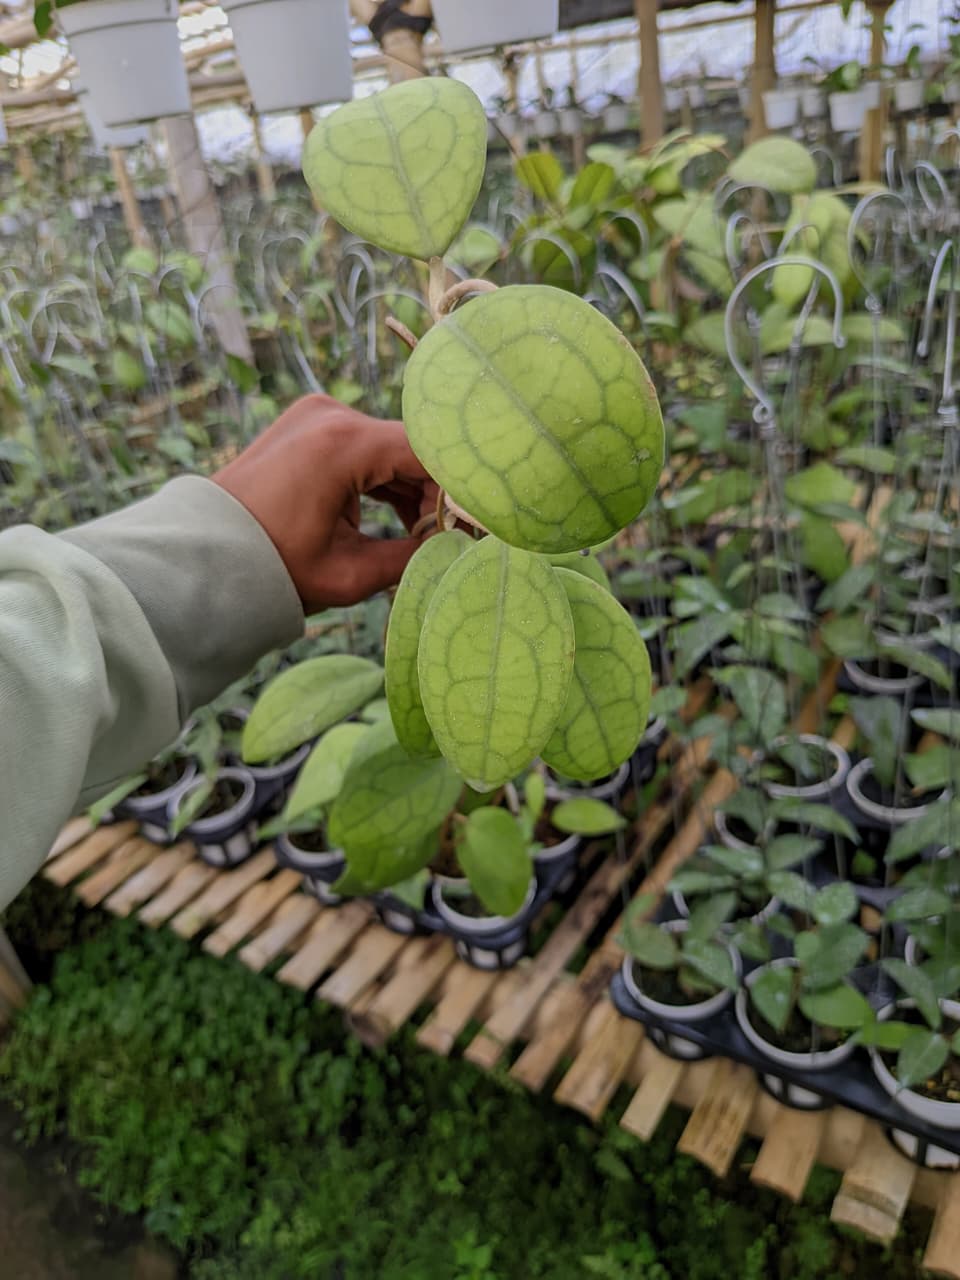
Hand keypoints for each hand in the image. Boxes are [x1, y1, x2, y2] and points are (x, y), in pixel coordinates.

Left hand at [213, 394, 437, 610]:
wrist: (204, 557)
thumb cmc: (274, 568)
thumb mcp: (351, 574)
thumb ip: (413, 557)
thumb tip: (456, 548)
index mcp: (343, 442)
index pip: (429, 453)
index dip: (456, 493)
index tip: (465, 532)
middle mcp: (332, 414)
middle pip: (411, 447)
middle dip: (434, 493)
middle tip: (446, 539)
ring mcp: (317, 414)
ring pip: (389, 447)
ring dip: (409, 488)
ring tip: (419, 535)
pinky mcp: (308, 425)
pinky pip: (363, 446)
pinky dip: (382, 479)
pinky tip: (396, 517)